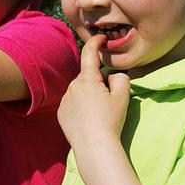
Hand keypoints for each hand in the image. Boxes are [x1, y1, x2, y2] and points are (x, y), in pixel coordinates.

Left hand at [57, 34, 130, 149]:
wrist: (94, 146)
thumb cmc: (110, 120)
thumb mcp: (123, 96)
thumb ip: (120, 78)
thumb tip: (112, 75)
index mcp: (87, 79)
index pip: (89, 54)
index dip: (95, 43)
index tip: (101, 38)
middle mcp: (72, 86)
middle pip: (87, 77)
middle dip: (98, 81)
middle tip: (110, 99)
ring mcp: (65, 100)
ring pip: (80, 90)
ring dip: (89, 94)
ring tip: (99, 113)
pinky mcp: (61, 113)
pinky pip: (73, 103)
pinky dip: (81, 106)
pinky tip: (89, 120)